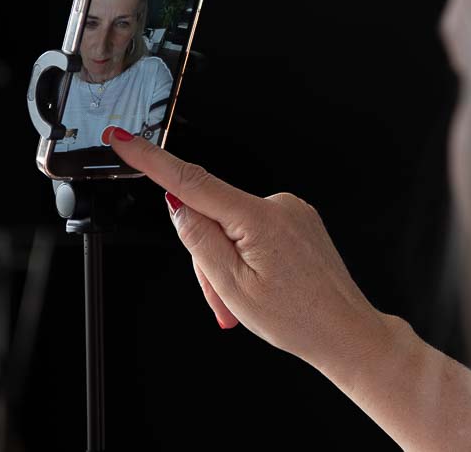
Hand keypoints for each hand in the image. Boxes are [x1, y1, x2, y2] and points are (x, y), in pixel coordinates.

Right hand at [106, 129, 390, 369]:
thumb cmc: (300, 319)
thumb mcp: (233, 286)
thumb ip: (199, 241)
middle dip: (208, 261)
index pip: (191, 181)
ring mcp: (293, 211)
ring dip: (229, 265)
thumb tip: (178, 205)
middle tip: (223, 303)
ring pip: (233, 229)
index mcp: (259, 218)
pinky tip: (263, 286)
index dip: (150, 159)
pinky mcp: (300, 220)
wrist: (346, 332)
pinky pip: (256, 232)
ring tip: (245, 303)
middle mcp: (279, 205)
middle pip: (212, 218)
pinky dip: (249, 258)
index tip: (123, 138)